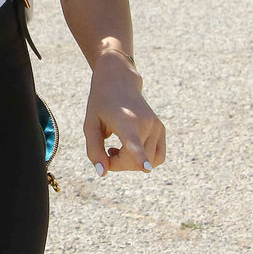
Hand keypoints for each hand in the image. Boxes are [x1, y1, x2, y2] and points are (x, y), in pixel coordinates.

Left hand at [84, 51, 165, 175]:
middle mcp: (144, 122)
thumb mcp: (90, 124)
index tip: (146, 168)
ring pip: (148, 163)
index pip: (133, 141)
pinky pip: (158, 157)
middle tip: (106, 152)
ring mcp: (156, 126)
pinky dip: (145, 160)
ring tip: (116, 149)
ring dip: (131, 163)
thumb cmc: (101, 103)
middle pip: (135, 162)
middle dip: (118, 164)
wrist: (119, 81)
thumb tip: (103, 173)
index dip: (139, 157)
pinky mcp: (161, 128)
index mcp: (125, 120)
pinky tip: (129, 149)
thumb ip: (94, 150)